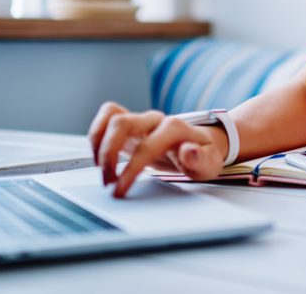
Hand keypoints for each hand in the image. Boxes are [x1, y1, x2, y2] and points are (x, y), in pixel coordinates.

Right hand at [87, 101, 227, 197]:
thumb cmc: (202, 156)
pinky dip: (97, 134)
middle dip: (108, 154)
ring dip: (98, 143)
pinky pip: (108, 115)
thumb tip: (188, 151)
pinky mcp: (130, 124)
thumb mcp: (209, 164)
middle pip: (122, 123)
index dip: (131, 169)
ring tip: (101, 171)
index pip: (147, 146)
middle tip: (107, 182)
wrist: (199, 145)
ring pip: (111, 115)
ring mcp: (141, 119)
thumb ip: (201, 159)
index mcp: (175, 129)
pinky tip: (99, 157)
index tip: (120, 190)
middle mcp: (155, 120)